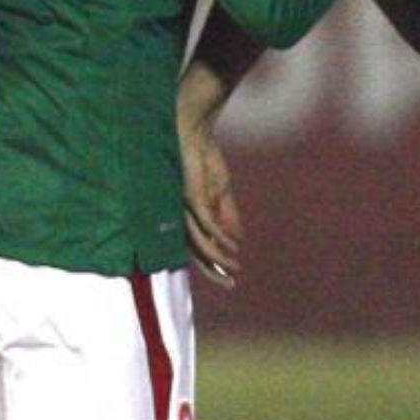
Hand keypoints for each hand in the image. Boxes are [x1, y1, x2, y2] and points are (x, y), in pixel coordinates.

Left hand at [180, 125, 242, 287]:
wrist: (196, 134)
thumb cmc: (204, 161)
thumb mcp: (221, 192)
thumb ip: (227, 215)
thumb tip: (237, 241)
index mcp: (188, 217)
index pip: (199, 249)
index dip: (214, 265)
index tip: (231, 277)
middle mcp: (183, 217)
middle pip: (196, 253)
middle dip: (213, 271)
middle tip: (231, 285)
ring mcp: (185, 209)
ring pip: (200, 243)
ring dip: (218, 258)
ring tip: (234, 268)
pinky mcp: (191, 198)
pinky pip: (206, 225)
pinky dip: (220, 238)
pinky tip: (232, 247)